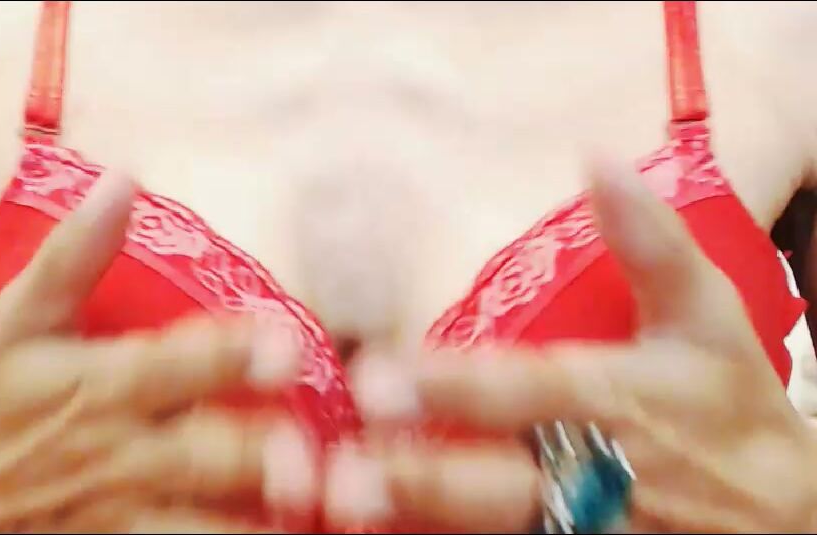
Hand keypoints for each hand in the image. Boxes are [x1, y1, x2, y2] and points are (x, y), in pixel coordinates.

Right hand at [0, 173, 314, 532]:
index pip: (173, 365)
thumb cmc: (0, 403)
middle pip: (202, 457)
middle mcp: (123, 453)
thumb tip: (123, 177)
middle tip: (317, 452)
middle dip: (259, 456)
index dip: (231, 354)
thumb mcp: (19, 323)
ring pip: (202, 525)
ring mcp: (129, 512)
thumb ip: (72, 256)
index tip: (285, 342)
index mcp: (103, 385)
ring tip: (314, 506)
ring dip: (255, 519)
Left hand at [331, 159, 816, 531]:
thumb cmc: (730, 402)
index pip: (534, 392)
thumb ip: (652, 241)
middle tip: (346, 471)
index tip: (382, 376)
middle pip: (505, 484)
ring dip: (424, 518)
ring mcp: (590, 529)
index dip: (458, 387)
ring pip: (500, 531)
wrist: (783, 512)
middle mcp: (600, 475)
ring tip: (350, 504)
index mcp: (624, 401)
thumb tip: (598, 159)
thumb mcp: (708, 317)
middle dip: (426, 479)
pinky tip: (392, 529)